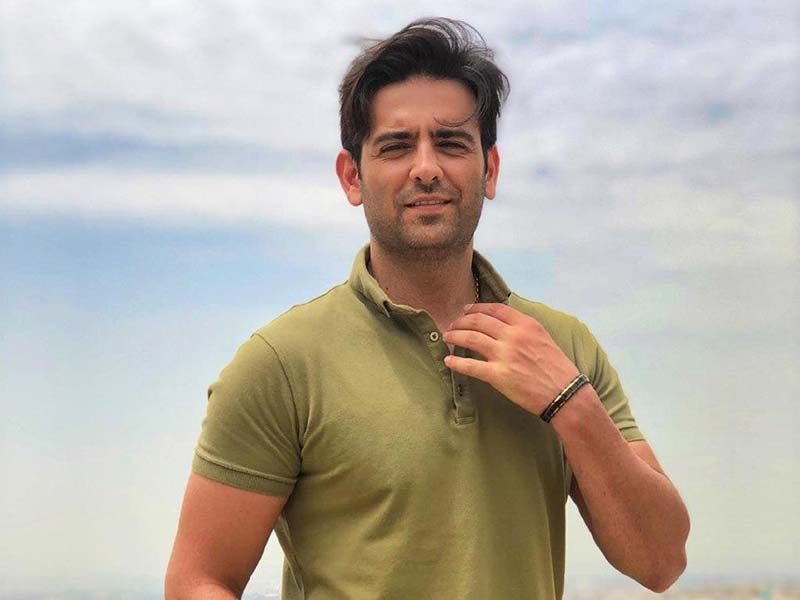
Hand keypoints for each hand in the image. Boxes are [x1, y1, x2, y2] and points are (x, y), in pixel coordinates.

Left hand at [442, 303, 581, 415]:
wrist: (565, 394)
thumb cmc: (557, 368)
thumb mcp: (544, 338)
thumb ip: (524, 330)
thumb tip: (504, 325)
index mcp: (526, 325)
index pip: (495, 309)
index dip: (477, 308)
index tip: (466, 310)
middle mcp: (514, 336)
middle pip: (479, 321)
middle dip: (461, 321)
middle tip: (452, 325)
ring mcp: (505, 355)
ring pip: (471, 338)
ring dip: (455, 336)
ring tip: (447, 337)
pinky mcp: (498, 375)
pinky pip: (470, 366)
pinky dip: (456, 362)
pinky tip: (448, 361)